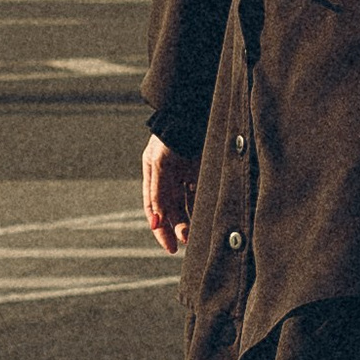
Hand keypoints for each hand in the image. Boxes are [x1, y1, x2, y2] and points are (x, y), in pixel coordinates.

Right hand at [142, 133, 198, 255]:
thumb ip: (158, 193)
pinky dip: (202, 208)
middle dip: (178, 227)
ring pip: (187, 204)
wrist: (193, 112)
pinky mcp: (203, 170)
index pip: (154, 209)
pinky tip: (206, 220)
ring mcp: (186, 173)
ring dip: (190, 221)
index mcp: (153, 174)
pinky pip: (201, 194)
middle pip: (171, 209)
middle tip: (186, 242)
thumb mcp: (160, 164)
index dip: (160, 229)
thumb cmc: (172, 136)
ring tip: (196, 236)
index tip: (169, 247)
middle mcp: (168, 176)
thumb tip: (157, 222)